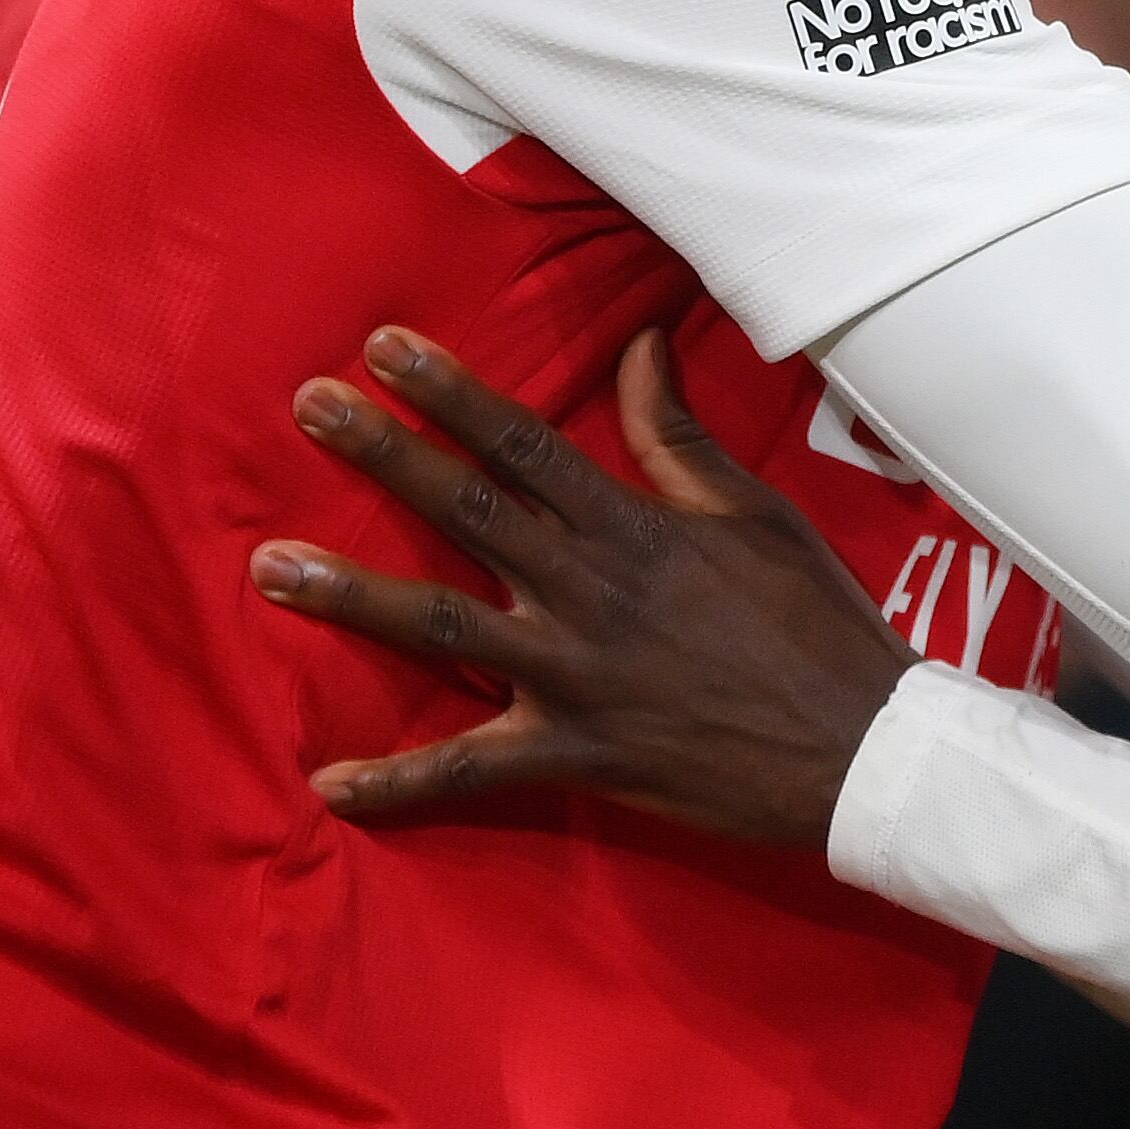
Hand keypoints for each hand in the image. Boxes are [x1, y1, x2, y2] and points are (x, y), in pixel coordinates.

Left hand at [248, 326, 913, 845]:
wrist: (860, 750)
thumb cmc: (816, 624)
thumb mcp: (755, 513)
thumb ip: (678, 436)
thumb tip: (638, 344)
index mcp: (634, 527)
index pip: (525, 441)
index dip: (450, 390)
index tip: (383, 346)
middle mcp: (591, 591)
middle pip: (467, 508)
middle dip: (383, 453)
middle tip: (307, 406)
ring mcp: (576, 675)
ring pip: (442, 627)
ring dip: (351, 595)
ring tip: (269, 566)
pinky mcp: (577, 753)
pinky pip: (472, 772)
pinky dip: (400, 784)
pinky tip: (329, 785)